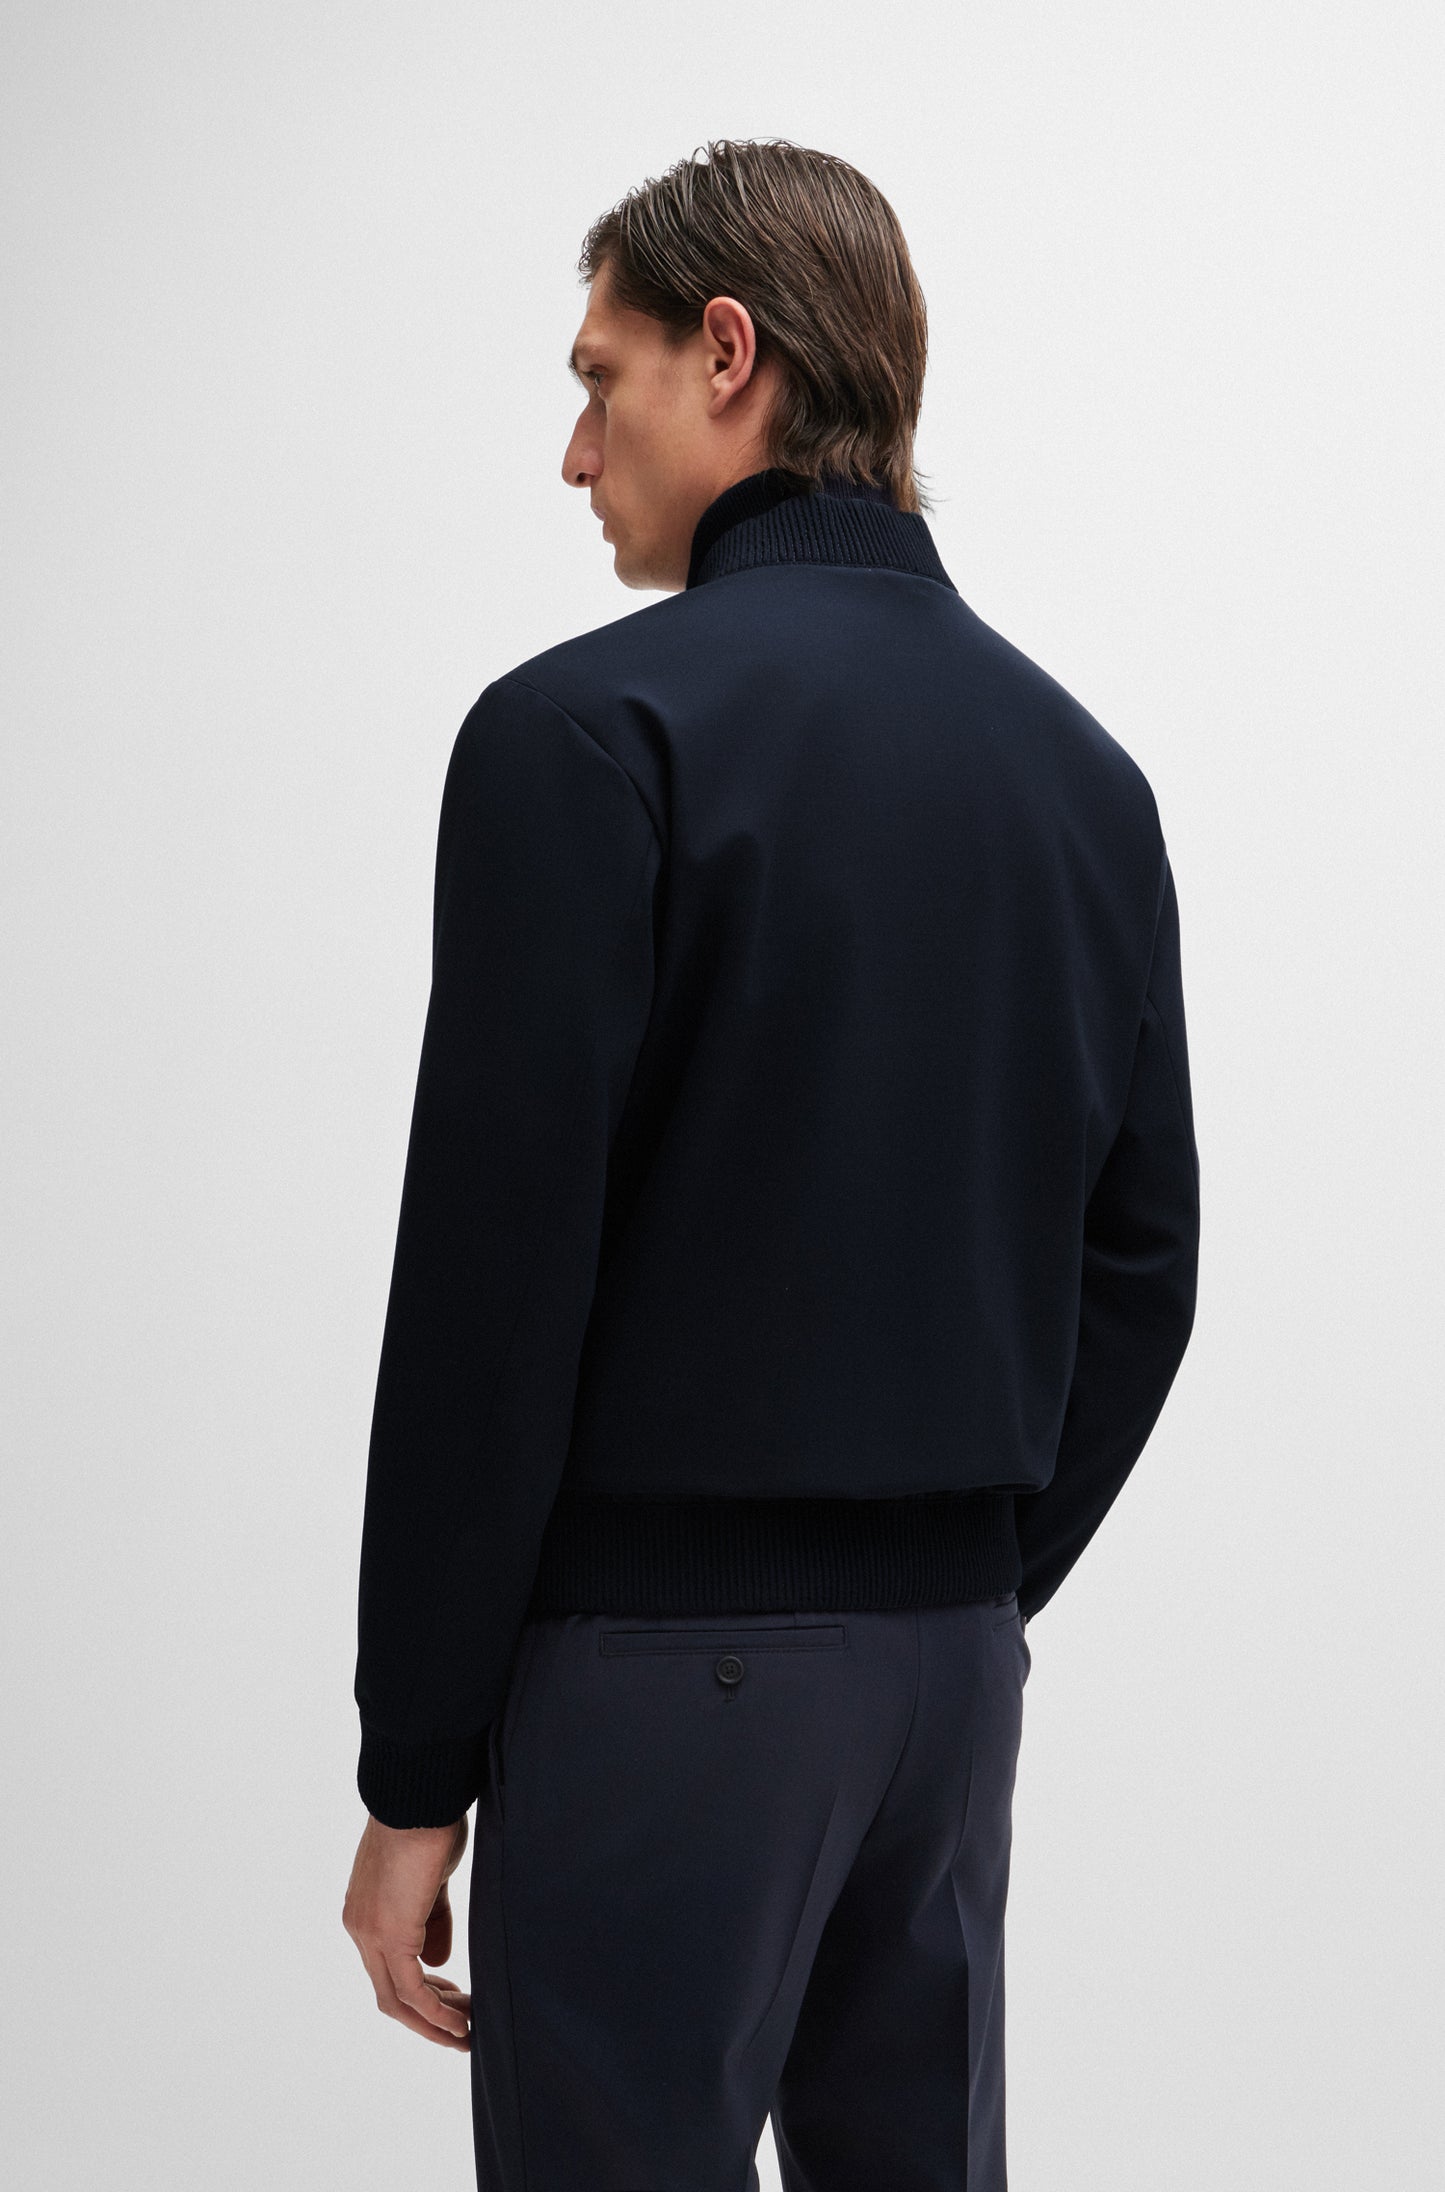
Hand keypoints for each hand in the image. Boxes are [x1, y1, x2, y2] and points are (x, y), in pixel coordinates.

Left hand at [343, 1811, 471, 2050]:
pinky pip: (412, 1991)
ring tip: (466, 2033)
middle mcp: (360, 1928)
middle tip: (461, 2028)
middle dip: (427, 2016)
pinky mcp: (390, 1935)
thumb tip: (438, 1961)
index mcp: (365, 1912)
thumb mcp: (431, 1880)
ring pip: (397, 1999)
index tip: (454, 1998)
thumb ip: (431, 1921)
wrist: (419, 1797)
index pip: (388, 1968)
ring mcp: (370, 1934)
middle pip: (388, 1993)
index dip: (422, 1990)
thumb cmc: (429, 1823)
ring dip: (434, 2022)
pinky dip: (436, 2013)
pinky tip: (460, 2024)